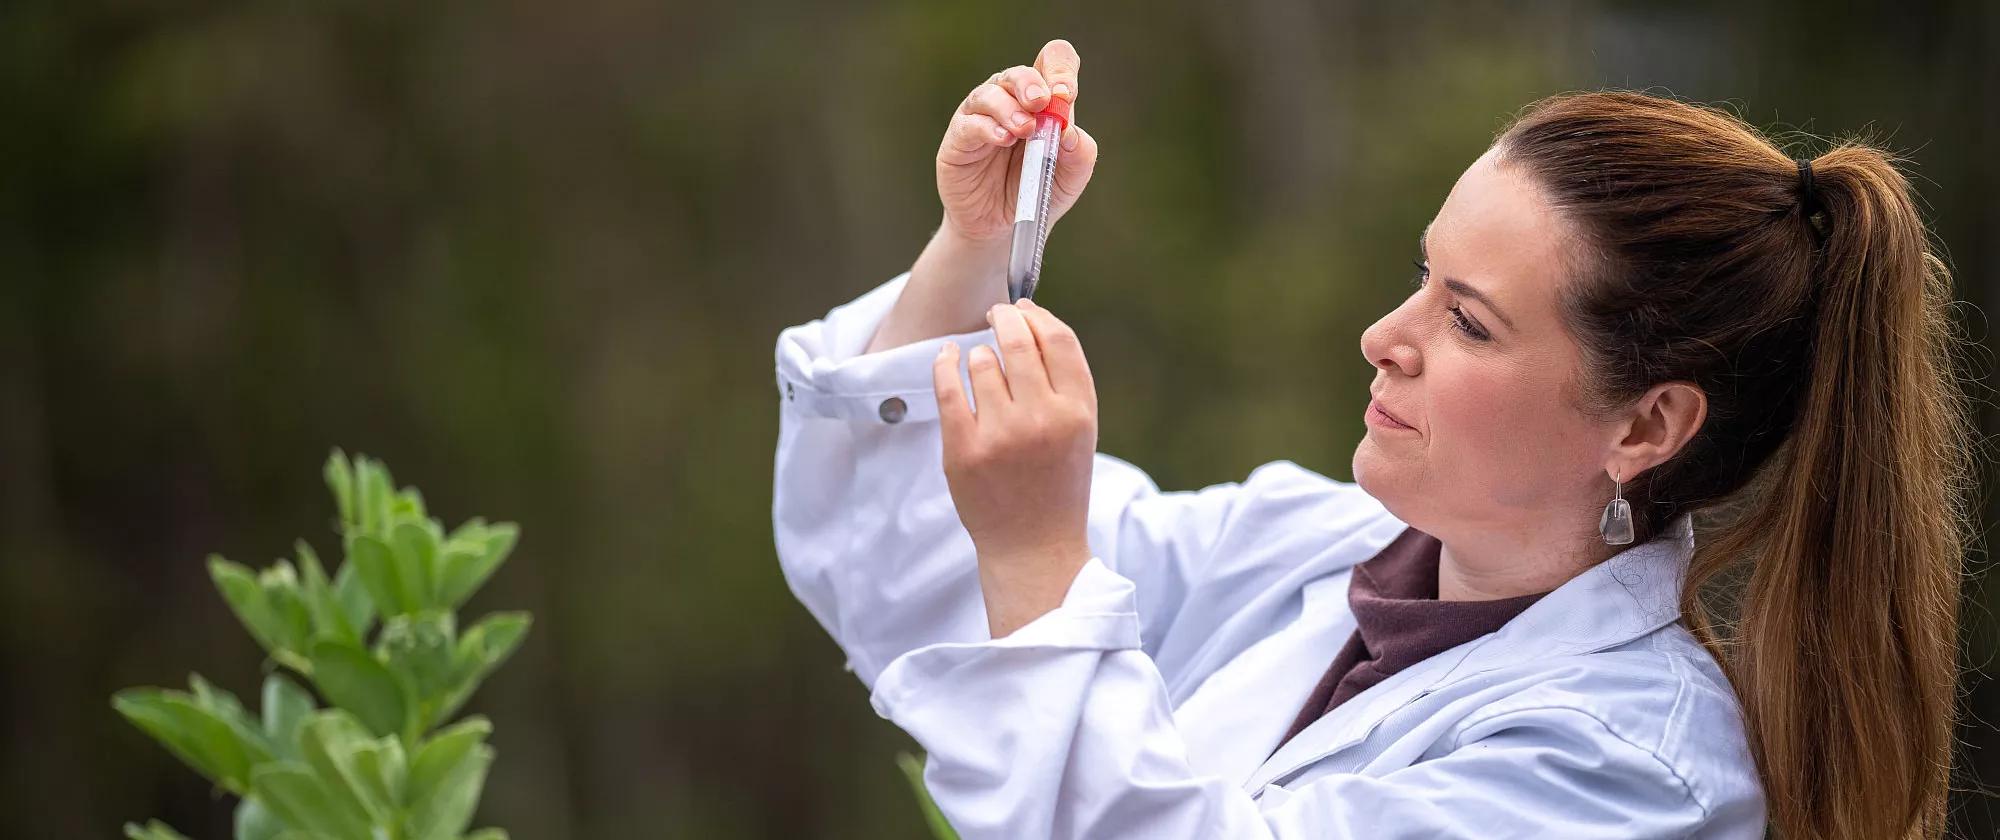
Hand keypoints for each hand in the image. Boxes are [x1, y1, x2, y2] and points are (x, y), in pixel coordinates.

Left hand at [932, 299, 1098, 636]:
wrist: (1033, 546)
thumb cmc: (1057, 483)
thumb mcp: (1081, 430)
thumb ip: (1064, 381)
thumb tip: (1031, 321)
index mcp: (1078, 412)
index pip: (1058, 340)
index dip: (1038, 316)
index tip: (1022, 309)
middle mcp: (1043, 419)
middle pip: (1018, 341)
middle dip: (1003, 318)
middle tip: (995, 315)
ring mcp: (1001, 435)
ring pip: (980, 361)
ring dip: (977, 353)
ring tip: (979, 362)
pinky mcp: (964, 450)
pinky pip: (946, 387)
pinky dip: (944, 363)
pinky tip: (946, 358)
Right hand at [936, 38, 1099, 244]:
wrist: (1004, 229)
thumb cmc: (1037, 194)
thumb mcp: (1069, 178)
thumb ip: (1079, 154)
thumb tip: (1070, 131)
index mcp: (1042, 102)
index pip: (1052, 62)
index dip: (1061, 69)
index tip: (1067, 95)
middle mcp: (1010, 101)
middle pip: (1019, 74)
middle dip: (1033, 84)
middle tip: (1044, 103)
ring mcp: (981, 117)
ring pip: (991, 92)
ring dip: (1009, 107)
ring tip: (1025, 129)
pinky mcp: (959, 139)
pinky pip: (969, 123)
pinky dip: (987, 127)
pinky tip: (1003, 138)